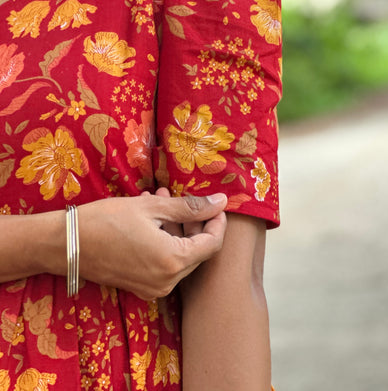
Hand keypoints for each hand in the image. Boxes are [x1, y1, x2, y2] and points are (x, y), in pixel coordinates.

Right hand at [77, 191, 226, 299]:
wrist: (66, 244)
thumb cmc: (107, 220)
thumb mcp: (152, 207)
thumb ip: (190, 206)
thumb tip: (221, 201)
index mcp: (173, 262)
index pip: (213, 244)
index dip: (217, 221)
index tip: (213, 203)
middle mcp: (167, 282)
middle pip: (198, 251)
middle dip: (193, 222)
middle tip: (176, 197)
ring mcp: (154, 288)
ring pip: (181, 256)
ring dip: (177, 229)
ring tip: (159, 201)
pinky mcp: (142, 288)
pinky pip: (165, 264)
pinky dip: (164, 242)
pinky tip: (150, 220)